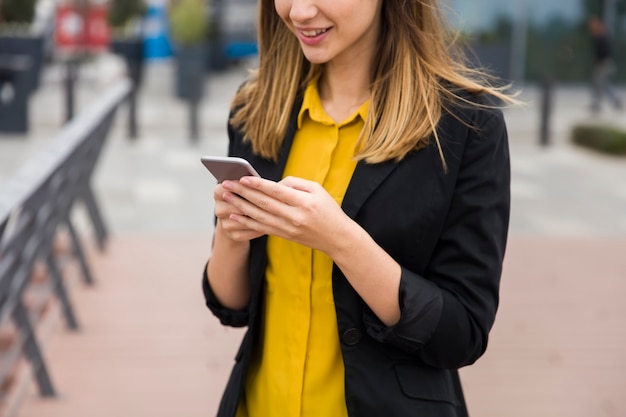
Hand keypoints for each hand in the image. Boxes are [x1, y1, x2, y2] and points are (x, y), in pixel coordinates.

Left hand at [222, 176, 352, 254]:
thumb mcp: (318, 190)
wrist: (337, 238)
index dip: (258, 184)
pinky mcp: (284, 235)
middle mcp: (294, 216)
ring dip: (240, 206)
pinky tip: (234, 216)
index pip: (276, 191)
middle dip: (243, 193)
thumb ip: (295, 183)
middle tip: (227, 184)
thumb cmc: (328, 210)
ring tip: (226, 197)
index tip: (242, 178)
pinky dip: (246, 222)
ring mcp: (288, 228)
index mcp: (304, 202)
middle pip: (264, 203)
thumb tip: (274, 183)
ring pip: (259, 216)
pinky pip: (262, 228)